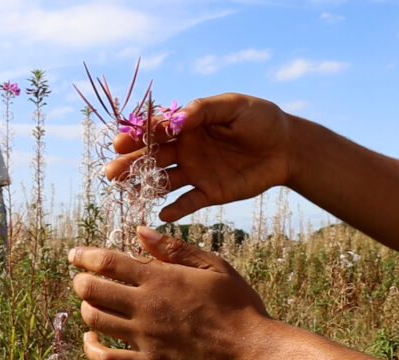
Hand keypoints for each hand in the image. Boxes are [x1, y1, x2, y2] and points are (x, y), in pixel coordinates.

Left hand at [69, 226, 274, 359]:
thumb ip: (175, 249)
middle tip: (82, 280)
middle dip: (80, 281)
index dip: (84, 256)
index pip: (108, 262)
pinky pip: (106, 359)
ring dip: (87, 309)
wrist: (253, 353)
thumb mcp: (214, 267)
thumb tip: (140, 232)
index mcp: (161, 279)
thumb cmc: (239, 306)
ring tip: (92, 304)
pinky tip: (92, 339)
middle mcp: (146, 306)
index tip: (74, 254)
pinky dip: (91, 348)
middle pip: (92, 290)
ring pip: (95, 321)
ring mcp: (145, 337)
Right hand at [104, 94, 293, 222]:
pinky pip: (187, 203)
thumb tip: (177, 119)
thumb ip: (204, 110)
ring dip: (144, 186)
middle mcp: (186, 149)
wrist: (287, 147)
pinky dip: (175, 210)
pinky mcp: (209, 192)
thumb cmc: (261, 119)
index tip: (119, 143)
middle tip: (111, 173)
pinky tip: (163, 215)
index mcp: (188, 126)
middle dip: (130, 164)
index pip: (156, 132)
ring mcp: (196, 172)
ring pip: (163, 181)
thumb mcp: (234, 106)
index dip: (136, 137)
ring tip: (127, 192)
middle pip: (152, 158)